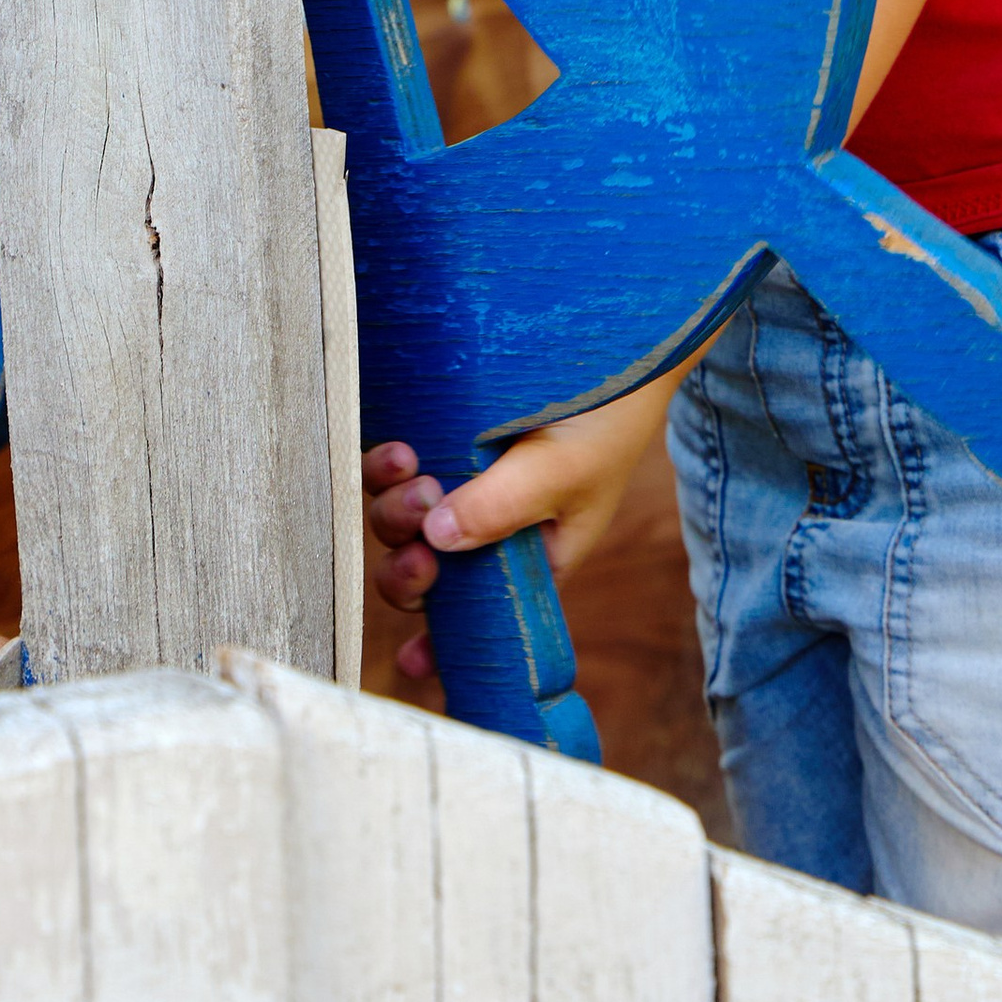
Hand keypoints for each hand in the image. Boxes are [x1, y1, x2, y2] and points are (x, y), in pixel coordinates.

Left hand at [361, 380, 675, 687]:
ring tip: (409, 469)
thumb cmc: (608, 419)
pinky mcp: (438, 435)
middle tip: (421, 532)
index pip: (478, 617)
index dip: (441, 642)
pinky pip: (394, 470)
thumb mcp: (566, 472)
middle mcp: (486, 527)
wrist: (615, 338)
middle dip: (409, 567)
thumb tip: (436, 540)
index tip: (410, 663)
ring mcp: (457, 481)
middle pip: (426, 572)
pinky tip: (397, 448)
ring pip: (401, 522)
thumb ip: (505, 508)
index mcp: (528, 559)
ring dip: (393, 511)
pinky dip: (386, 468)